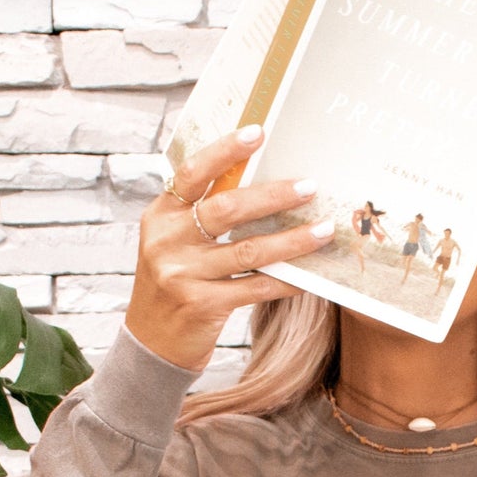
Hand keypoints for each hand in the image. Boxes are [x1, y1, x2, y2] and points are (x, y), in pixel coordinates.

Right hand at [124, 126, 335, 371]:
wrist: (152, 344)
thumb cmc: (174, 284)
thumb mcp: (175, 243)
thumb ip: (203, 215)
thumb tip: (259, 183)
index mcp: (161, 215)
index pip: (192, 173)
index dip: (224, 150)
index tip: (258, 132)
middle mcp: (168, 242)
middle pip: (226, 209)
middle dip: (273, 196)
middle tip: (309, 187)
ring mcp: (183, 275)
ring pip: (249, 250)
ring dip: (292, 240)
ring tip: (324, 229)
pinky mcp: (202, 306)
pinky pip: (255, 287)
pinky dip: (286, 281)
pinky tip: (309, 277)